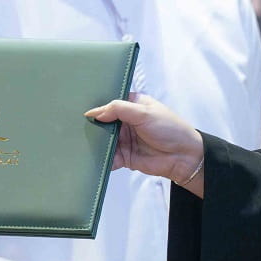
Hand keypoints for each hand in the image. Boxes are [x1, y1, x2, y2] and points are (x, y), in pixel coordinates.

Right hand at [84, 94, 206, 196]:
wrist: (184, 157)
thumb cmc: (170, 129)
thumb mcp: (144, 112)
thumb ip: (118, 109)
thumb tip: (94, 112)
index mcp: (132, 105)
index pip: (110, 102)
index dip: (97, 105)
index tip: (81, 107)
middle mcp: (126, 121)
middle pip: (103, 122)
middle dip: (93, 125)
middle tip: (76, 126)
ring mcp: (125, 139)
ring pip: (103, 140)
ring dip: (95, 143)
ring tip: (81, 142)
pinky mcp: (124, 156)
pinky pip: (108, 157)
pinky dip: (101, 158)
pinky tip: (93, 157)